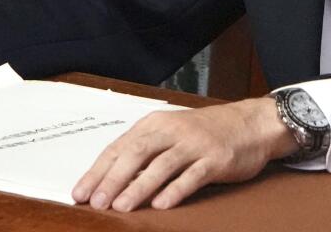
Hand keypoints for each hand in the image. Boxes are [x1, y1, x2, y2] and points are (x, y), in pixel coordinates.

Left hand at [72, 97, 298, 211]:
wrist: (250, 123)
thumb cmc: (205, 131)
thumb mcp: (171, 133)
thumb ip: (145, 153)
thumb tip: (110, 181)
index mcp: (156, 124)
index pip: (120, 147)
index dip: (98, 171)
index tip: (80, 193)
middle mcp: (173, 131)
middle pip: (137, 153)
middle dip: (114, 179)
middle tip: (97, 202)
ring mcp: (195, 144)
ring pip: (162, 165)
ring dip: (140, 186)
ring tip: (122, 206)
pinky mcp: (216, 158)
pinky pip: (193, 175)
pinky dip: (176, 190)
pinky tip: (162, 204)